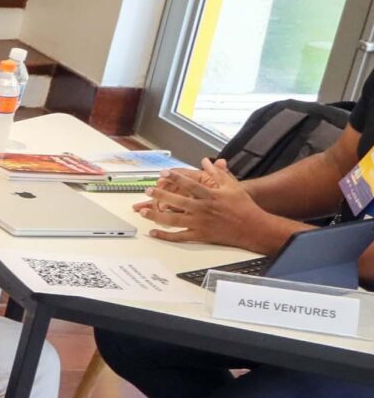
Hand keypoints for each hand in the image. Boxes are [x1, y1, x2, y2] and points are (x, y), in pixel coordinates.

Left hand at [135, 160, 285, 250]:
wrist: (253, 228)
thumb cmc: (243, 206)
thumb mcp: (232, 186)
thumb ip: (218, 172)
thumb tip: (206, 161)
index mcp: (211, 196)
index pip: (190, 184)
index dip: (176, 177)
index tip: (163, 172)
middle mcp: (203, 209)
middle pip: (178, 201)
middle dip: (161, 195)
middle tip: (147, 190)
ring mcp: (200, 224)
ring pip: (174, 220)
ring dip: (157, 215)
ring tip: (143, 211)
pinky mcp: (200, 235)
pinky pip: (179, 237)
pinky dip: (165, 235)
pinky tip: (153, 232)